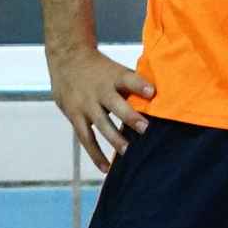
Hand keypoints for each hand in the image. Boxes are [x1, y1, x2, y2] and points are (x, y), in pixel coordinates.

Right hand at [47, 45, 153, 173]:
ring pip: (101, 124)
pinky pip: (86, 139)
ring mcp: (86, 105)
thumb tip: (160, 98)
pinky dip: (96, 154)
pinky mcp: (75, 116)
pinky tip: (106, 168)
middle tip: (145, 128)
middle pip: (115, 104)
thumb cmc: (100, 68)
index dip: (140, 84)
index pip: (128, 78)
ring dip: (115, 139)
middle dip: (130, 117)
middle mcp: (99, 91)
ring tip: (128, 152)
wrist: (67, 59)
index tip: (152, 91)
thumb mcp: (116, 69)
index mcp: (113, 76)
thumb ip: (133, 84)